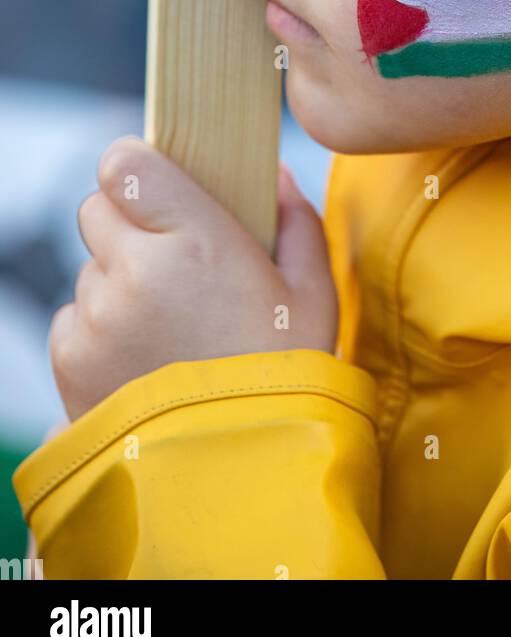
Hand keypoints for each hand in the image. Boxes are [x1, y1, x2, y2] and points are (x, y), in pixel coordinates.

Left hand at [49, 138, 337, 422]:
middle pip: (95, 208)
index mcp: (195, 239)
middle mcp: (134, 270)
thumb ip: (296, 222)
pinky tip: (142, 358)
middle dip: (126, 225)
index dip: (135, 168)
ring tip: (165, 324)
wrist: (239, 472)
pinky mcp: (70, 359)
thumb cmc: (286, 378)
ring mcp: (97, 316)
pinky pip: (72, 318)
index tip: (155, 186)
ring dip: (115, 282)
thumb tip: (278, 175)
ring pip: (88, 268)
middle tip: (168, 260)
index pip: (124, 163)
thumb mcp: (314, 295)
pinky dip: (97, 329)